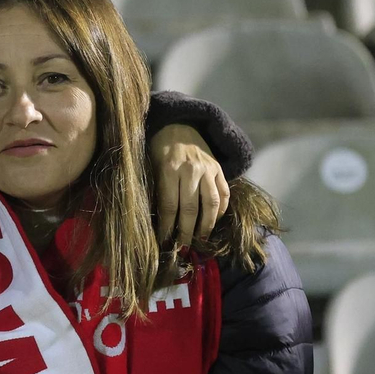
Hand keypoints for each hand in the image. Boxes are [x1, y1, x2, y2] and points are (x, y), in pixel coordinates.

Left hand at [150, 124, 230, 249]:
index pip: (170, 206)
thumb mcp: (150, 167)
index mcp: (169, 169)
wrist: (178, 125)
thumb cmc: (158, 150)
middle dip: (187, 232)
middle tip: (183, 248)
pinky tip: (215, 221)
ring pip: (211, 204)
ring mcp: (207, 169)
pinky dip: (221, 210)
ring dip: (207, 226)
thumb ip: (156, 190)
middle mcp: (190, 170)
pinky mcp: (219, 168)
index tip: (165, 243)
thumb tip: (157, 222)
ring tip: (201, 240)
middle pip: (191, 209)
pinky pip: (224, 193)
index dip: (168, 228)